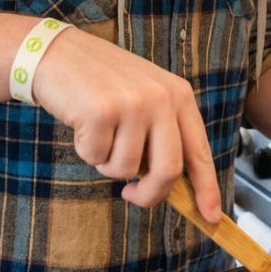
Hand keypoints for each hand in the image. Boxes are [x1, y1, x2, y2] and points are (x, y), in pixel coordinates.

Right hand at [32, 27, 221, 221]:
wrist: (59, 54)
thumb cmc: (101, 83)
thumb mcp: (144, 98)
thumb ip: (161, 134)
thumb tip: (172, 185)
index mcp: (179, 95)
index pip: (199, 151)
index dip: (206, 188)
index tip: (211, 217)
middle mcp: (161, 98)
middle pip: (168, 170)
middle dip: (149, 194)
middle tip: (130, 194)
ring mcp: (133, 104)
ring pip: (127, 169)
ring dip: (107, 163)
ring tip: (98, 132)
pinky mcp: (102, 112)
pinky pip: (97, 158)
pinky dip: (86, 151)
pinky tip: (82, 123)